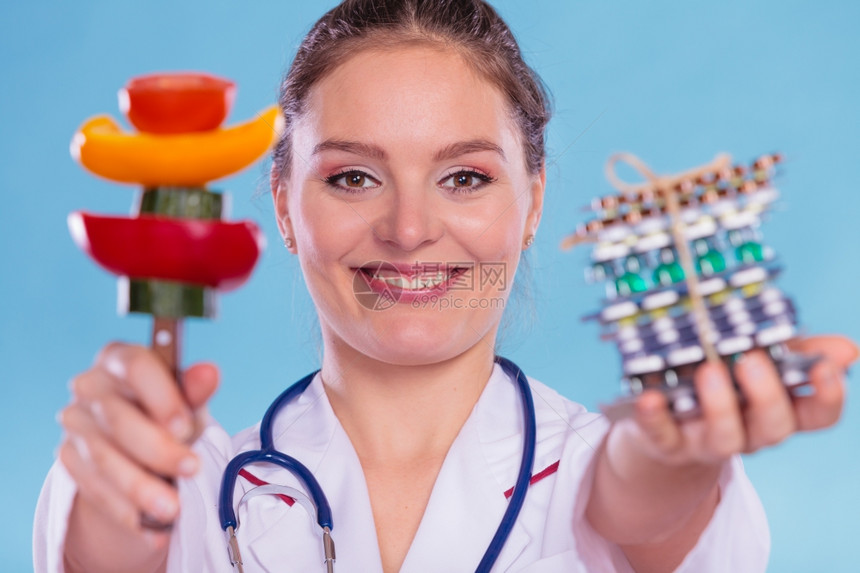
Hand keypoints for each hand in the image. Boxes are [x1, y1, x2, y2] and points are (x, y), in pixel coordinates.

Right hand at [58, 342, 218, 569]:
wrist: (141, 444)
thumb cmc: (169, 412)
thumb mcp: (188, 401)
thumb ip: (195, 390)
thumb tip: (209, 372)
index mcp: (120, 359)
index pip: (135, 366)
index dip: (161, 397)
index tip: (186, 427)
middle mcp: (90, 386)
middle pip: (118, 418)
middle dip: (157, 450)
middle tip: (192, 469)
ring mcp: (75, 423)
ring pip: (104, 458)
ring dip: (141, 488)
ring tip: (173, 508)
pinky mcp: (69, 458)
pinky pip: (95, 488)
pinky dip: (126, 511)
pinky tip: (153, 525)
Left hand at [586, 335, 856, 565]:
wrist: (665, 422)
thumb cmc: (720, 382)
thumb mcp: (757, 362)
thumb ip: (796, 351)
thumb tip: (849, 350)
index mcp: (776, 409)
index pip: (818, 415)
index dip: (828, 396)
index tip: (824, 366)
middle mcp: (748, 431)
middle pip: (774, 428)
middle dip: (767, 396)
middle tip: (753, 360)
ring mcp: (706, 441)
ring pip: (725, 438)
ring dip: (719, 405)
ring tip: (710, 371)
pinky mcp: (666, 444)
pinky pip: (661, 435)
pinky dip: (654, 417)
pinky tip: (648, 397)